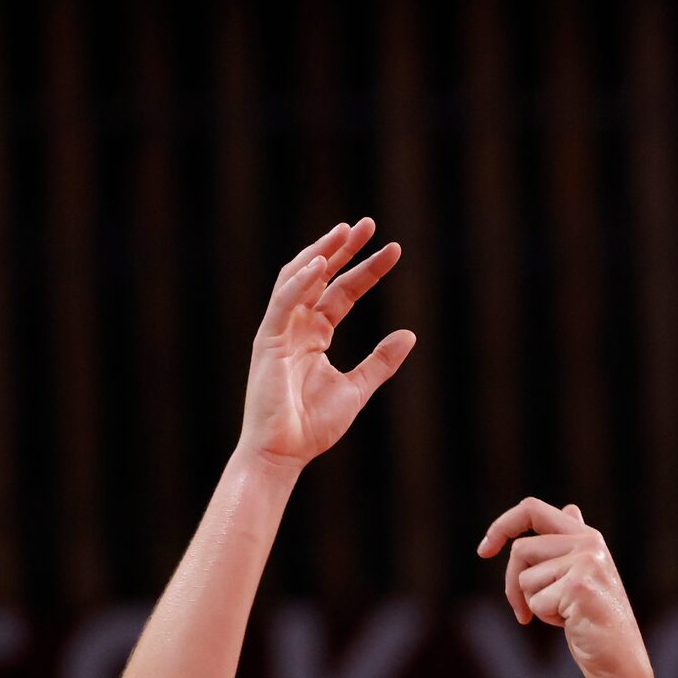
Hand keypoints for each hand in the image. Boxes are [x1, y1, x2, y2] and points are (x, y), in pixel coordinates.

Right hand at [238, 220, 415, 471]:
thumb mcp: (358, 388)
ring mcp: (279, 331)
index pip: (342, 293)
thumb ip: (381, 361)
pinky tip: (321, 264)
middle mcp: (295, 326)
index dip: (367, 270)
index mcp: (314, 336)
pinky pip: (282, 303)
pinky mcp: (267, 341)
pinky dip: (299, 282)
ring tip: (346, 231)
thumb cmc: (314, 426)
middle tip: (368, 224)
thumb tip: (409, 334)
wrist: (285, 453)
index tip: (394, 250)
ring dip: (321, 252)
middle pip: (321, 277)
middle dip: (343, 249)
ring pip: (297, 279)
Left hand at [477, 500, 652, 677]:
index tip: (484, 550)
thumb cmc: (598, 621)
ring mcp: (586, 563)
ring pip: (525, 578)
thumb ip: (571, 544)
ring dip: (534, 603)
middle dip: (512, 583)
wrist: (620, 660)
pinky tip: (571, 623)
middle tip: (521, 611)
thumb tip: (570, 509)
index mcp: (588, 536)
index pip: (532, 510)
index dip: (502, 525)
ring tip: (564, 614)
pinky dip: (545, 618)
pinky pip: (535, 601)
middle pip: (521, 549)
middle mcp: (589, 543)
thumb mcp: (584, 576)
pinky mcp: (578, 587)